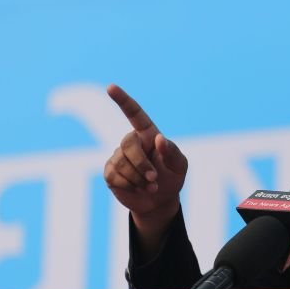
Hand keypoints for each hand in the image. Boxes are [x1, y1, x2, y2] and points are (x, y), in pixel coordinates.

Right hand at [103, 84, 187, 254]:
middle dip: (141, 164)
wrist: (159, 201)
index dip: (122, 100)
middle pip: (127, 144)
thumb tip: (159, 139)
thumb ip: (172, 152)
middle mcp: (131, 142)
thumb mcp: (179, 165)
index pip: (134, 113)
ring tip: (150, 186)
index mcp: (148, 134)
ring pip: (121, 162)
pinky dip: (129, 185)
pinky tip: (137, 188)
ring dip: (138, 178)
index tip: (110, 87)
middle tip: (154, 179)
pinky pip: (114, 175)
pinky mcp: (110, 172)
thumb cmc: (172, 177)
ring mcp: (118, 156)